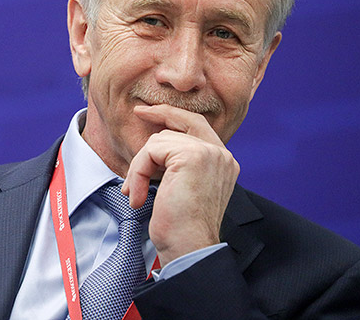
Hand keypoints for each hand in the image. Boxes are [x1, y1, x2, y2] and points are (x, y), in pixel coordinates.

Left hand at [121, 104, 238, 265]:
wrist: (189, 248)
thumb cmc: (181, 227)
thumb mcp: (182, 188)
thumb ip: (179, 164)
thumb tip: (155, 147)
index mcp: (222, 162)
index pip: (197, 124)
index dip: (171, 114)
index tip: (147, 111)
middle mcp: (221, 155)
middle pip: (178, 126)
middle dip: (154, 124)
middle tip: (138, 115)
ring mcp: (209, 153)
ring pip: (159, 141)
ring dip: (140, 167)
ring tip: (137, 193)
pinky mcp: (193, 156)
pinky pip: (151, 151)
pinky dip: (138, 171)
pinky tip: (139, 195)